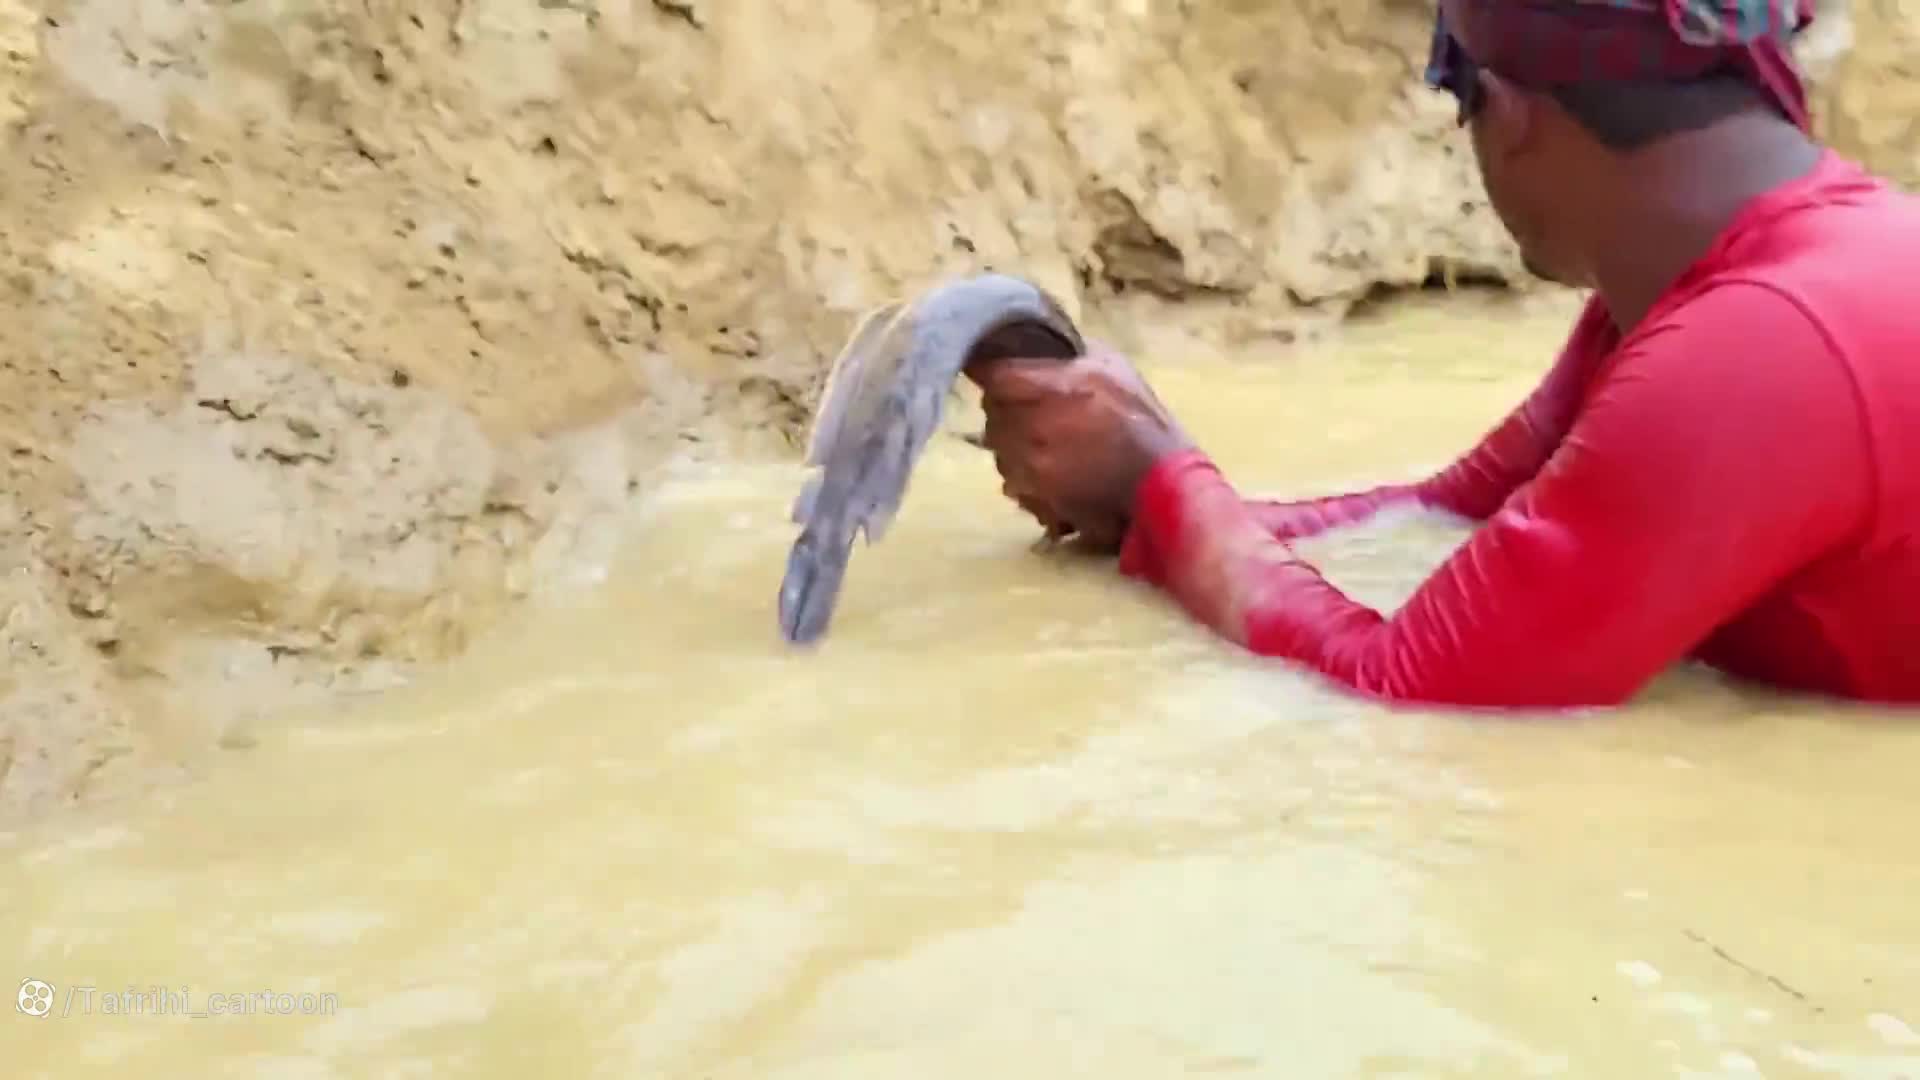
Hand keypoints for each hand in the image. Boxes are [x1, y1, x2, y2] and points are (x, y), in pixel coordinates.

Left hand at [964, 344, 1195, 551]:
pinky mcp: (1034, 496)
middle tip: (1033, 406)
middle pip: (992, 409)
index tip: (991, 367)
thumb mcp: (1113, 366)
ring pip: (997, 445)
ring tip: (1047, 439)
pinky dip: (1024, 472)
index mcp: (1054, 387)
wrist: (1161, 482)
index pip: (993, 374)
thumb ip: (1069, 351)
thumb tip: (1035, 341)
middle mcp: (1034, 427)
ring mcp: (1031, 465)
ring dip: (1014, 440)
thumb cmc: (1141, 419)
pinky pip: (1010, 477)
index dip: (990, 369)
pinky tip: (1052, 468)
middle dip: (1007, 405)